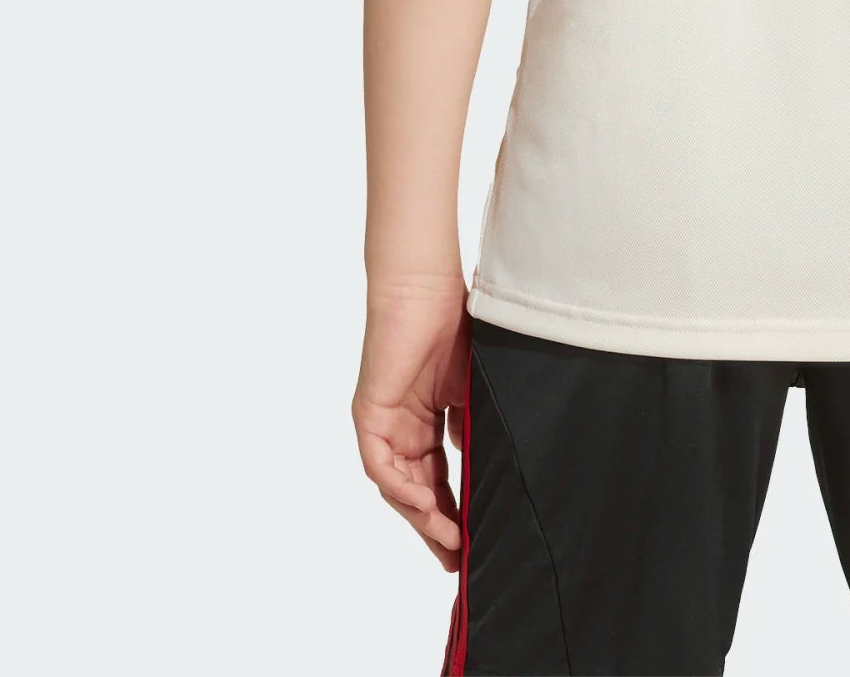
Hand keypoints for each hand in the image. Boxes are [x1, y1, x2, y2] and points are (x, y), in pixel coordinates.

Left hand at [353, 277, 470, 567]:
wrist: (424, 288)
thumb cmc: (453, 324)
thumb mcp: (472, 387)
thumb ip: (472, 426)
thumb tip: (480, 466)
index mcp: (426, 422)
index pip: (439, 478)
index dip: (456, 510)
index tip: (473, 540)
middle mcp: (401, 429)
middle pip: (418, 491)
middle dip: (437, 527)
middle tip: (458, 560)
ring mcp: (383, 424)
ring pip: (399, 486)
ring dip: (423, 515)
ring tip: (450, 541)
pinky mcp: (369, 416)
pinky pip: (381, 465)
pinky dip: (402, 488)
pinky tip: (427, 505)